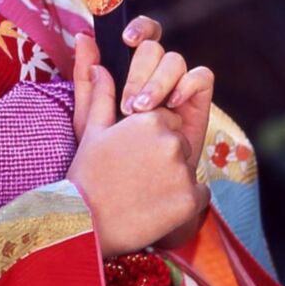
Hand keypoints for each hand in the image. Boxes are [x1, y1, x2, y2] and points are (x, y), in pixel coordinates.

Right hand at [67, 28, 204, 256]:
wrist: (85, 225)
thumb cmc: (86, 176)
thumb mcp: (92, 131)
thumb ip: (101, 94)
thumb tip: (97, 61)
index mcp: (150, 120)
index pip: (168, 119)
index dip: (152, 136)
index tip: (134, 155)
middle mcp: (171, 141)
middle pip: (181, 143)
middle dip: (165, 157)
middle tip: (137, 178)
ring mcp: (183, 171)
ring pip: (190, 170)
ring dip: (174, 180)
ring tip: (143, 194)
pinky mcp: (190, 200)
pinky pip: (199, 196)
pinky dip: (183, 203)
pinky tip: (157, 209)